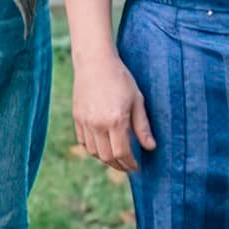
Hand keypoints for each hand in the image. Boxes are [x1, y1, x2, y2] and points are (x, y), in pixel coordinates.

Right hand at [72, 50, 154, 172]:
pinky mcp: (77, 118)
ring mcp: (85, 122)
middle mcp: (98, 124)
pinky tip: (102, 147)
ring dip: (105, 159)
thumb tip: (151, 147)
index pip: (122, 153)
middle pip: (107, 156)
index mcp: (115, 120)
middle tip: (128, 166)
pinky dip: (93, 149)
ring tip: (116, 157)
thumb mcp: (137, 100)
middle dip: (119, 165)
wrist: (95, 62)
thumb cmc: (120, 78)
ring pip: (93, 152)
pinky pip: (83, 142)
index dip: (129, 163)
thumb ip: (142, 126)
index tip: (136, 166)